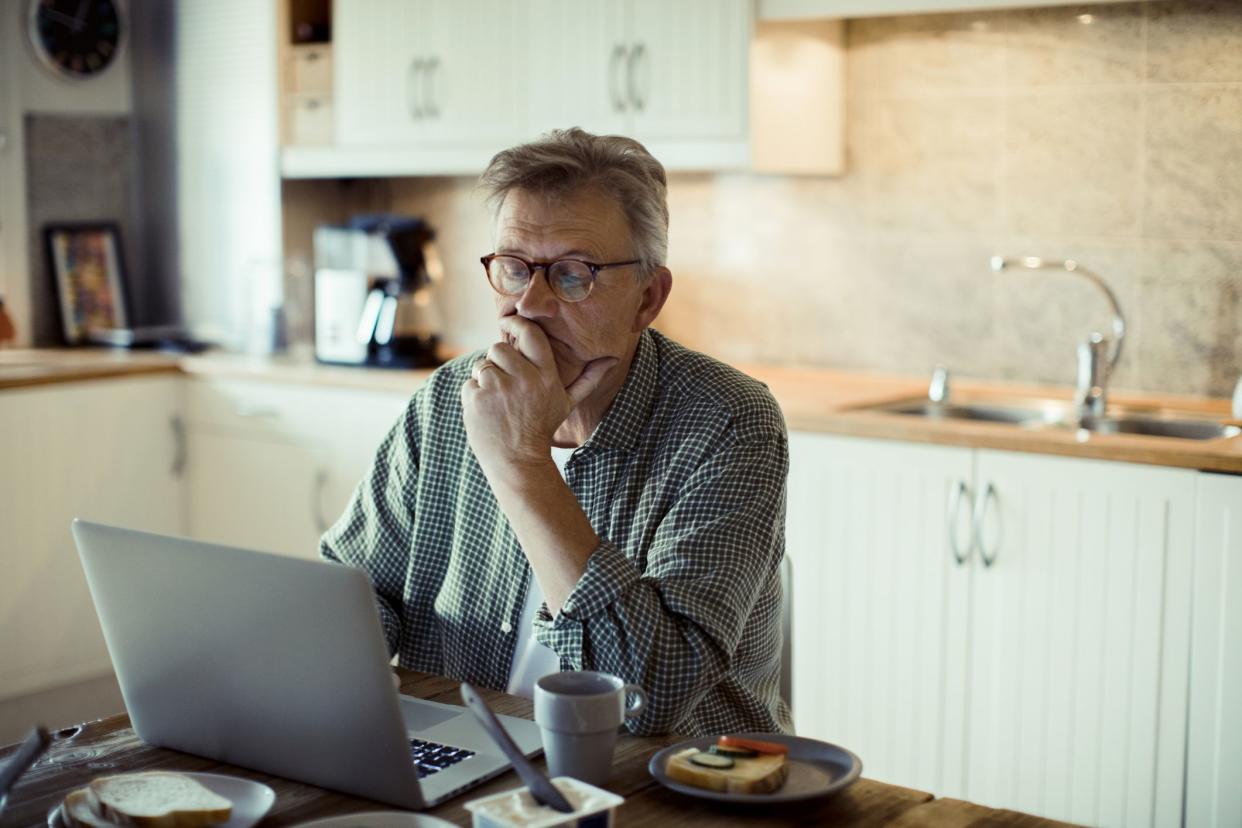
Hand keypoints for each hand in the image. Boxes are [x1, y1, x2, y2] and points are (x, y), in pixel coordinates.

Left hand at [461, 317, 615, 480]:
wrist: (519, 462)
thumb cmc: (543, 428)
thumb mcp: (568, 403)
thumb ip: (588, 378)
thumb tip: (612, 358)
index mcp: (547, 376)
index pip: (530, 334)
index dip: (516, 324)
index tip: (508, 323)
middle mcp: (524, 379)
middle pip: (499, 348)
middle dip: (498, 361)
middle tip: (505, 383)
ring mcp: (498, 389)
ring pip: (481, 364)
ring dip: (485, 379)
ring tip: (498, 400)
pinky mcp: (477, 399)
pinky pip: (469, 383)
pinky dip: (474, 395)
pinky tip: (488, 411)